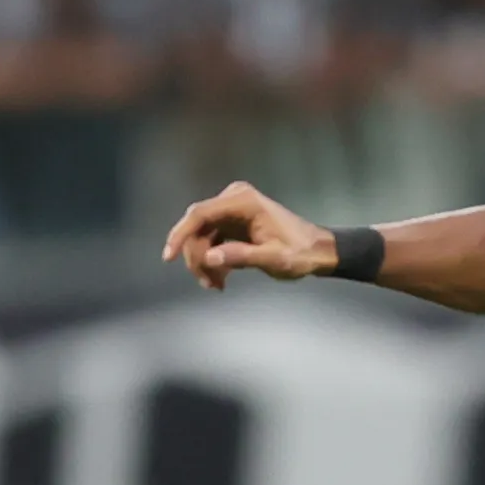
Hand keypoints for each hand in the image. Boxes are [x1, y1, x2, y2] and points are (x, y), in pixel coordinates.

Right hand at [161, 181, 334, 289]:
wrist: (316, 251)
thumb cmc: (300, 254)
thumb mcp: (273, 259)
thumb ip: (242, 257)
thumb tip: (209, 258)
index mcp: (243, 202)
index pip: (200, 214)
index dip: (180, 234)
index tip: (168, 256)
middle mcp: (234, 199)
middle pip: (197, 227)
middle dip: (197, 257)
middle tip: (208, 284)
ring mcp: (232, 209)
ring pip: (202, 236)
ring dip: (204, 262)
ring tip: (216, 286)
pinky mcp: (232, 221)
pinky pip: (211, 240)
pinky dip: (213, 260)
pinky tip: (220, 280)